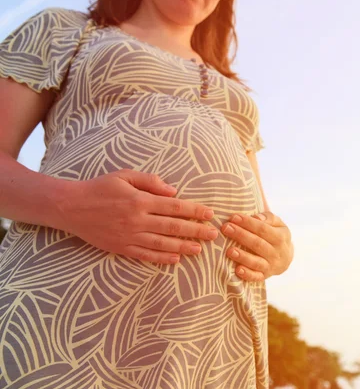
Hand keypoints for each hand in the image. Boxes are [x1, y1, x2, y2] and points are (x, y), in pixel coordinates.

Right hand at [56, 169, 218, 264]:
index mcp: (140, 200)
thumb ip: (150, 181)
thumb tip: (174, 191)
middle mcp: (137, 219)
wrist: (70, 207)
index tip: (210, 214)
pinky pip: (145, 255)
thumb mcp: (124, 176)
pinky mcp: (121, 247)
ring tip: (199, 249)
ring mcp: (129, 236)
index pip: (174, 206)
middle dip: (196, 230)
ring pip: (162, 243)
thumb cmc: (99, 188)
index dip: (194, 211)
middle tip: (213, 234)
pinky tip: (176, 259)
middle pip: (173, 226)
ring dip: (183, 246)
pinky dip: (162, 258)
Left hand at [221, 211, 293, 280]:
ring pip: (256, 262)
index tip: (234, 217)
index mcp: (281, 237)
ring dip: (243, 256)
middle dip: (241, 235)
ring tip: (229, 251)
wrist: (286, 258)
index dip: (248, 223)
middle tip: (225, 228)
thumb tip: (256, 217)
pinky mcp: (265, 276)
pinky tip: (237, 270)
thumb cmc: (276, 235)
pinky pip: (256, 277)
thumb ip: (269, 218)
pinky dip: (247, 274)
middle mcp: (277, 253)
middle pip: (257, 244)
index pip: (263, 229)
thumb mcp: (278, 224)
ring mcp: (271, 266)